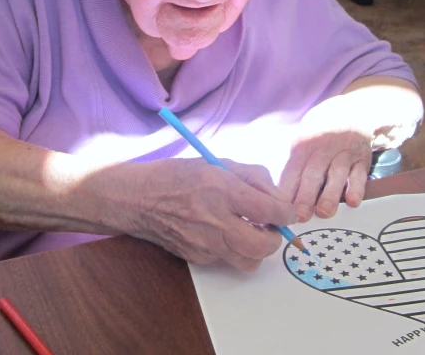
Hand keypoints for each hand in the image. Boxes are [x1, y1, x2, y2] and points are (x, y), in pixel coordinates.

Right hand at [128, 158, 296, 270]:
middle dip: (275, 236)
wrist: (138, 199)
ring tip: (248, 231)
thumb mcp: (216, 163)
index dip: (286, 213)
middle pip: (264, 245)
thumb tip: (275, 196)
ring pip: (250, 261)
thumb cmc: (177, 175)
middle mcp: (215, 221)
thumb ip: (251, 176)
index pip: (269, 211)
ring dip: (257, 248)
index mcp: (221, 190)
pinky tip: (225, 233)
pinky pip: (229, 261)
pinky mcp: (198, 258)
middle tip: (269, 224)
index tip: (286, 211)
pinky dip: (235, 249)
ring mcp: (206, 244)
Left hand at [278, 96, 372, 222]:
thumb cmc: (319, 135)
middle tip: (300, 216)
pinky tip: (352, 201)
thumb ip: (294, 167)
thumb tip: (281, 197)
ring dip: (330, 194)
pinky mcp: (362, 157)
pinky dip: (356, 187)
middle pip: (312, 174)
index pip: (292, 170)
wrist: (349, 111)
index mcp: (303, 147)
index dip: (287, 191)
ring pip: (336, 174)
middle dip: (306, 196)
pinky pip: (360, 173)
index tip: (281, 209)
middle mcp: (322, 149)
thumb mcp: (302, 142)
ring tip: (324, 212)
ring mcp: (343, 153)